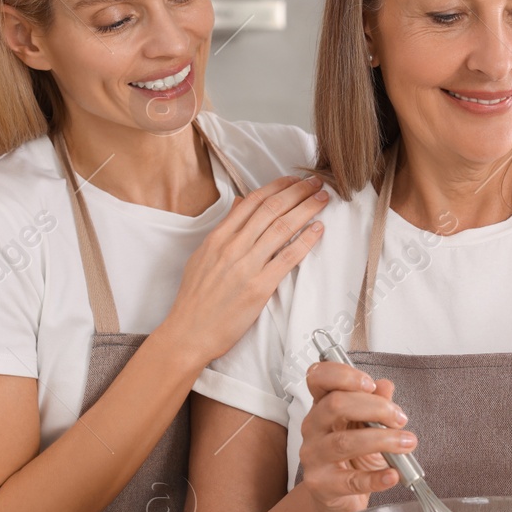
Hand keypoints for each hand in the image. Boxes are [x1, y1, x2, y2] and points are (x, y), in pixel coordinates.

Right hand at [158, 176, 327, 362]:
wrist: (189, 332)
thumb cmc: (195, 299)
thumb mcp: (202, 256)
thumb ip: (223, 229)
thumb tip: (239, 204)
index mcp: (218, 238)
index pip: (252, 202)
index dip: (277, 187)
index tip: (294, 180)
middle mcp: (232, 247)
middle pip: (271, 209)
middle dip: (298, 192)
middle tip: (316, 182)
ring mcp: (246, 266)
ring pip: (282, 228)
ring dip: (307, 209)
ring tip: (323, 198)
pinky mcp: (259, 287)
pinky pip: (288, 258)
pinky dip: (306, 240)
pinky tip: (318, 229)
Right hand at [297, 361, 412, 511]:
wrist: (340, 498)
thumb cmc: (354, 457)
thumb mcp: (368, 425)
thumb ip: (377, 403)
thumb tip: (385, 385)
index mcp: (322, 405)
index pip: (318, 377)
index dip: (342, 375)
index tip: (370, 383)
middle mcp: (313, 427)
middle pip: (335, 405)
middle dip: (375, 407)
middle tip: (399, 418)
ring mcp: (314, 457)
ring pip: (343, 442)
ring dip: (382, 440)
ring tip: (406, 443)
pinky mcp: (322, 485)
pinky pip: (351, 480)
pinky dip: (376, 477)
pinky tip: (393, 474)